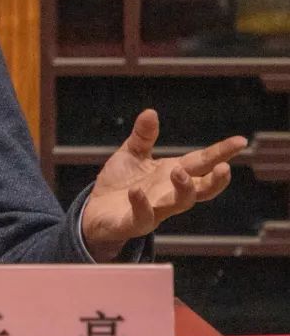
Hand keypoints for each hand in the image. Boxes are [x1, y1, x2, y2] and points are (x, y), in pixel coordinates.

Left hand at [80, 109, 247, 260]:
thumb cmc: (119, 183)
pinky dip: (141, 204)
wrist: (93, 212)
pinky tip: (136, 191)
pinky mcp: (133, 223)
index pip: (202, 163)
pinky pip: (142, 217)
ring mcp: (154, 210)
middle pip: (201, 190)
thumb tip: (151, 112)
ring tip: (178, 171)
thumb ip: (143, 136)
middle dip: (215, 181)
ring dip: (184, 189)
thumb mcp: (131, 154)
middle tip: (224, 168)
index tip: (242, 141)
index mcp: (172, 174)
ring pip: (179, 204)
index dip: (222, 153)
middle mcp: (169, 193)